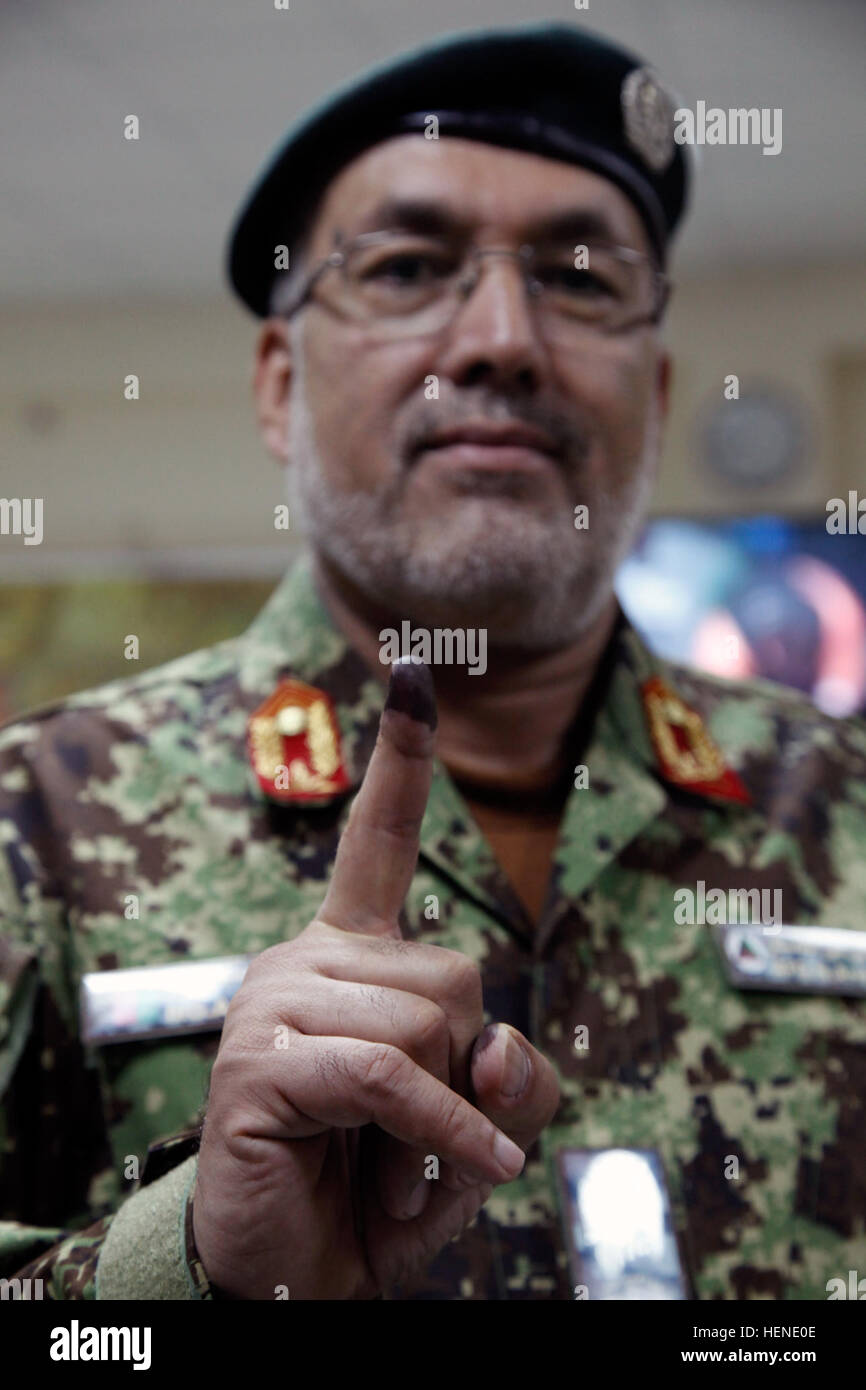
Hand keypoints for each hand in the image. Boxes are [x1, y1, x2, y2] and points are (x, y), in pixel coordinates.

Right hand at [193, 661, 559, 1298]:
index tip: (414, 672)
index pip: (380, 841)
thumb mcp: (479, 1126)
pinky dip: (436, 1131)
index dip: (403, 763)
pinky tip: (442, 1177)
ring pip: (425, 1023)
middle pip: (454, 975)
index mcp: (352, 956)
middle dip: (466, 1071)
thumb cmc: (382, 1187)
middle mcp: (306, 959)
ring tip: (388, 1161)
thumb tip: (499, 1037)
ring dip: (440, 1116)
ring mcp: (274, 1003)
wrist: (298, 1275)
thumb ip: (514, 1076)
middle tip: (416, 1132)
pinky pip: (386, 1073)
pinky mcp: (257, 1061)